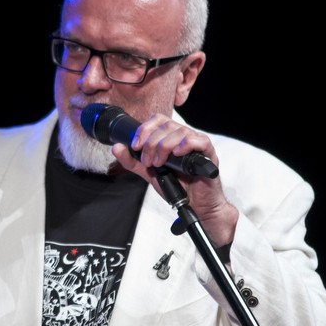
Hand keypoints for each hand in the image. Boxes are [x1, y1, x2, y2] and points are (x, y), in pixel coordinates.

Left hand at [111, 113, 238, 246]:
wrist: (195, 205)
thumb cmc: (176, 187)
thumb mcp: (148, 173)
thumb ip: (132, 161)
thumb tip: (116, 147)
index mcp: (171, 138)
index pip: (158, 120)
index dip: (144, 129)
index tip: (136, 146)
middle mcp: (184, 137)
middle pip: (166, 125)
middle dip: (151, 143)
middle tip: (148, 161)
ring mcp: (197, 144)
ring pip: (180, 131)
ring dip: (164, 147)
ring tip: (160, 164)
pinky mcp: (208, 153)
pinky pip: (198, 140)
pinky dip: (185, 145)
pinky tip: (177, 155)